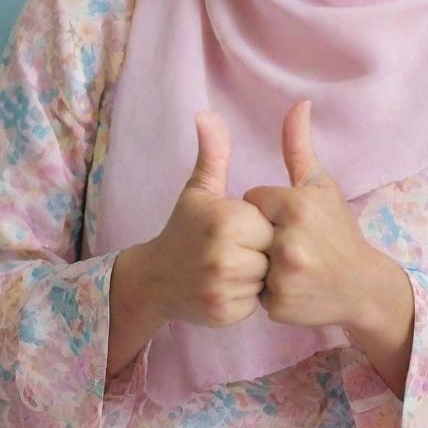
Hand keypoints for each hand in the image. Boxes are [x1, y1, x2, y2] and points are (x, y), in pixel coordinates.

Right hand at [145, 109, 273, 328]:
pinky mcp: (225, 313)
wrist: (155, 278)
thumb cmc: (185, 229)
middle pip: (272, 250)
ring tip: (234, 266)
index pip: (269, 221)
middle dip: (260, 250)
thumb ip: (213, 153)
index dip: (258, 224)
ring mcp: (224, 287)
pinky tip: (229, 285)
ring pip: (267, 277)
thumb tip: (208, 114)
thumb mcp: (199, 189)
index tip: (238, 226)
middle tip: (237, 248)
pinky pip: (256, 302)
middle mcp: (225, 255)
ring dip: (256, 274)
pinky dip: (248, 296)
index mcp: (226, 220)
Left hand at [242, 99, 374, 330]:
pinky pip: (255, 289)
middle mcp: (289, 241)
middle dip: (263, 234)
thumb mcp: (322, 186)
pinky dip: (268, 288)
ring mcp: (283, 276)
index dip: (268, 208)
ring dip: (263, 261)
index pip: (253, 199)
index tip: (289, 218)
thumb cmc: (339, 231)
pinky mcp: (278, 304)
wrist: (362, 286)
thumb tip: (298, 103)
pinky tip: (291, 285)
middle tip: (293, 243)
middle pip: (249, 229)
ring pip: (249, 259)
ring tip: (291, 263)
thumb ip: (298, 146)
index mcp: (297, 207)